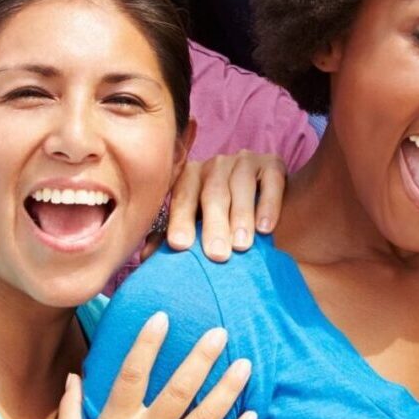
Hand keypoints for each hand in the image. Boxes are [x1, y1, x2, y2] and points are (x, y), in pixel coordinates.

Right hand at [50, 313, 254, 418]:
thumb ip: (71, 408)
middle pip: (178, 391)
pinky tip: (252, 417)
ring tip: (245, 365)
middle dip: (201, 359)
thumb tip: (73, 375)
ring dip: (227, 391)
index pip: (132, 375)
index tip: (162, 316)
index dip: (147, 344)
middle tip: (220, 332)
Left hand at [167, 151, 287, 260]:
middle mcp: (215, 164)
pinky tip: (265, 228)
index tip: (179, 245)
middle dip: (214, 224)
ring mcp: (244, 161)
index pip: (182, 196)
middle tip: (217, 254)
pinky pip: (270, 181)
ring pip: (241, 185)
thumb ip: (172, 238)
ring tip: (241, 246)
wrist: (263, 202)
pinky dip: (268, 204)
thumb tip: (146, 258)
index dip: (180, 219)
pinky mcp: (272, 163)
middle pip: (213, 192)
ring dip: (241, 217)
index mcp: (190, 176)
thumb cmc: (222, 218)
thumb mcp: (197, 225)